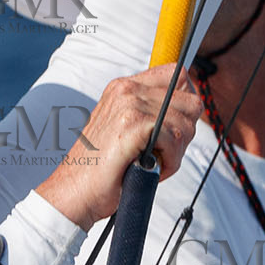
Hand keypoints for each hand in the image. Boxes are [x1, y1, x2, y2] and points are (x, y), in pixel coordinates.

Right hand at [36, 65, 200, 230]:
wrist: (74, 190)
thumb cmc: (100, 167)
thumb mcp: (123, 128)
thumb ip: (149, 113)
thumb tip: (186, 114)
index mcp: (125, 87)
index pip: (177, 75)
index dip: (186, 102)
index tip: (177, 126)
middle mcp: (128, 89)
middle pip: (190, 101)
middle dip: (185, 131)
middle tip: (164, 151)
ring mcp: (131, 105)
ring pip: (186, 124)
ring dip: (177, 151)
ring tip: (154, 163)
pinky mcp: (134, 125)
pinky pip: (176, 139)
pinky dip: (171, 161)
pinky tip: (152, 168)